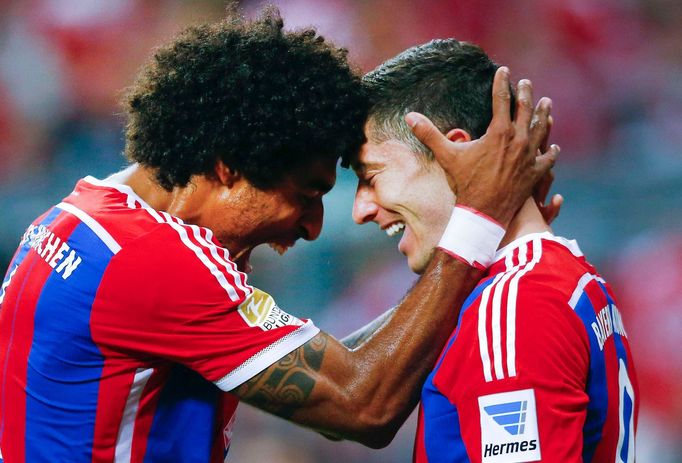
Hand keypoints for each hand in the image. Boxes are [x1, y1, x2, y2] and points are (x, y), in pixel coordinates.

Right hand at [405, 66, 558, 226]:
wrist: (484, 212)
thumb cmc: (465, 182)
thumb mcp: (447, 156)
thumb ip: (429, 134)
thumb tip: (409, 116)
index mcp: (499, 132)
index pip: (501, 100)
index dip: (501, 83)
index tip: (503, 70)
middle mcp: (519, 140)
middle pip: (525, 110)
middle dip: (525, 94)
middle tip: (526, 83)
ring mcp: (530, 156)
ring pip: (541, 130)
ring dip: (543, 115)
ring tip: (546, 103)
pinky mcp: (535, 173)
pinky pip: (547, 159)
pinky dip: (551, 151)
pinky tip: (554, 146)